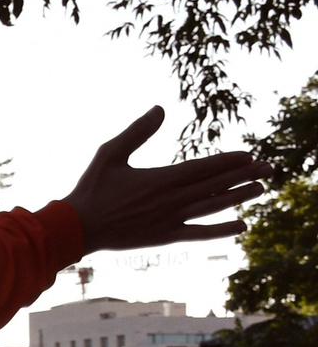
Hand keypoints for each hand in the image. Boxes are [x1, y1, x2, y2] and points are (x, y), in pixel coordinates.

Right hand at [63, 108, 270, 251]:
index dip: (229, 161)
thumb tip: (160, 109)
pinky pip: (200, 233)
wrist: (78, 227)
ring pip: (213, 206)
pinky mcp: (165, 237)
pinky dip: (222, 230)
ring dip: (239, 197)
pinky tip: (241, 225)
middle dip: (244, 175)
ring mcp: (170, 219)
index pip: (204, 167)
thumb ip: (137, 132)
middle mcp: (171, 199)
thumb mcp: (110, 153)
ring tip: (261, 189)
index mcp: (161, 178)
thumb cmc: (91, 188)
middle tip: (269, 168)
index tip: (249, 155)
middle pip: (216, 185)